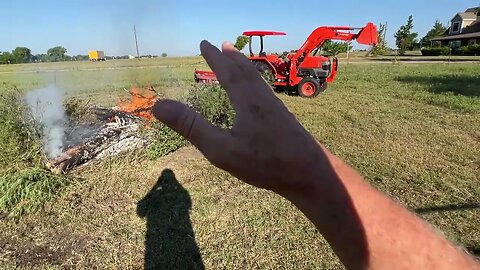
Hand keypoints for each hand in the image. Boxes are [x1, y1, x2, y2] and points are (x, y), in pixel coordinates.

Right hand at [153, 41, 324, 194]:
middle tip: (223, 45)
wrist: (309, 173)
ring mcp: (277, 108)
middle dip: (231, 58)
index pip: (227, 72)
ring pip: (258, 81)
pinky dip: (256, 83)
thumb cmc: (264, 163)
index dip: (214, 57)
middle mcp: (263, 98)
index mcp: (247, 100)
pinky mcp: (285, 120)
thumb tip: (158, 105)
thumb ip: (191, 127)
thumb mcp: (221, 148)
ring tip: (239, 61)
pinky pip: (266, 92)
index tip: (205, 43)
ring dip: (246, 68)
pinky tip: (260, 96)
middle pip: (246, 71)